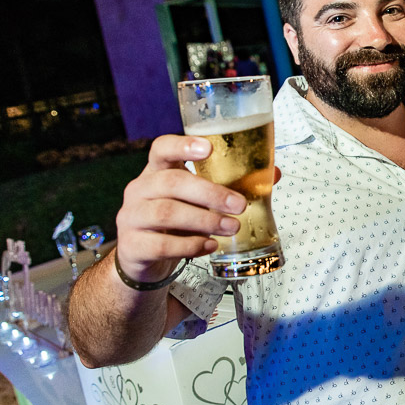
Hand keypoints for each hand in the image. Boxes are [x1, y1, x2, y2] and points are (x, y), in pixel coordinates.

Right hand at [115, 135, 276, 280]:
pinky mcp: (132, 246)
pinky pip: (162, 244)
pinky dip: (190, 246)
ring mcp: (131, 217)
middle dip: (210, 193)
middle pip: (171, 182)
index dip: (183, 145)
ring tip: (231, 227)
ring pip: (166, 213)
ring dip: (205, 220)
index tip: (208, 149)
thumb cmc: (175, 222)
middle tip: (239, 204)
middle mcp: (140, 189)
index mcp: (157, 171)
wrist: (143, 258)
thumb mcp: (197, 200)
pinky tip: (210, 245)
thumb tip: (273, 173)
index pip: (162, 148)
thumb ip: (230, 186)